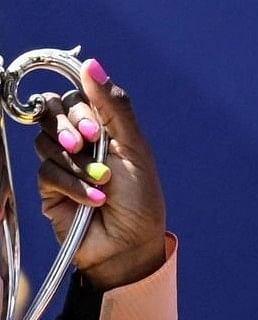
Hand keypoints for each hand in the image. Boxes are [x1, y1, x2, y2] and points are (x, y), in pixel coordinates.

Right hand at [33, 58, 166, 289]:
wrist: (132, 246)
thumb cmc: (141, 200)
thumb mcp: (134, 149)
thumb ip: (113, 107)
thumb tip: (91, 64)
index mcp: (102, 128)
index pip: (73, 97)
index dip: (79, 108)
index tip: (96, 129)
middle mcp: (78, 142)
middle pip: (50, 111)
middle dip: (70, 127)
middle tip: (87, 144)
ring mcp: (62, 164)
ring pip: (45, 141)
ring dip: (76, 162)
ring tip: (101, 182)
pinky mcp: (50, 188)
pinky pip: (47, 172)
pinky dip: (73, 185)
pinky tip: (95, 201)